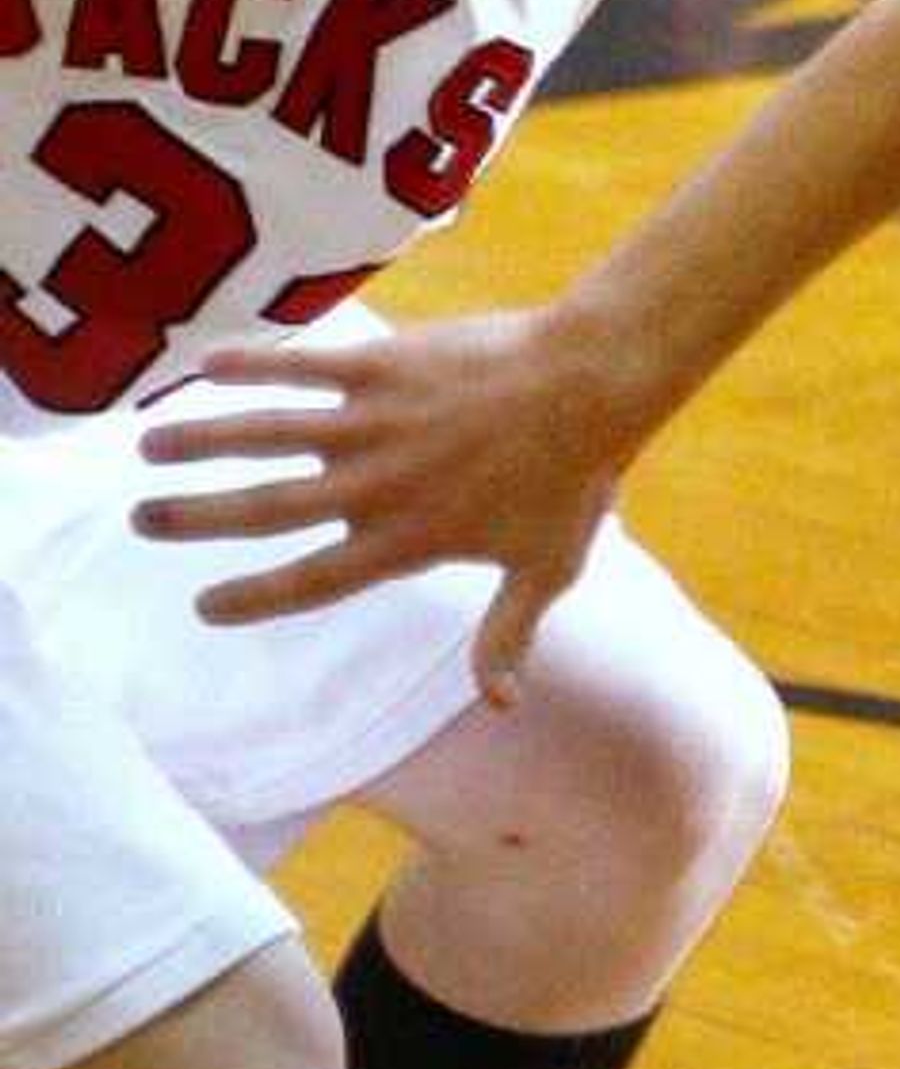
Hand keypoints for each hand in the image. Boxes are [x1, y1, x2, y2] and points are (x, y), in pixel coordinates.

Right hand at [129, 309, 653, 701]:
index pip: (313, 580)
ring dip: (201, 438)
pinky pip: (301, 366)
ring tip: (148, 444)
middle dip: (196, 516)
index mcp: (407, 541)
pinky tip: (205, 365)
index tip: (204, 605)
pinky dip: (251, 364)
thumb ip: (507, 636)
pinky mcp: (379, 367)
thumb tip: (500, 704)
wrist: (589, 386)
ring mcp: (372, 423)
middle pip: (265, 509)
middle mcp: (375, 487)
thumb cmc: (575, 479)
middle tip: (141, 519)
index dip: (254, 597)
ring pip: (265, 433)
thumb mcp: (546, 570)